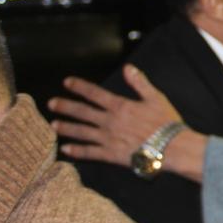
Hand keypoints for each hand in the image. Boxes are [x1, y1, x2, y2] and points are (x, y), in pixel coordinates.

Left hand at [48, 65, 183, 168]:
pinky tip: (65, 149)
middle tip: (51, 104)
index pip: (95, 94)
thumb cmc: (165, 122)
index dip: (80, 87)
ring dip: (66, 127)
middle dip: (65, 107)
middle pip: (82, 112)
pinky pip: (89, 152)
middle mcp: (109, 121)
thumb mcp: (155, 98)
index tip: (67, 82)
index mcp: (120, 106)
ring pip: (82, 132)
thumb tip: (128, 67)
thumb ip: (139, 83)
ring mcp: (108, 139)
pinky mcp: (110, 155)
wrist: (171, 148)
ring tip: (53, 125)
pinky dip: (76, 151)